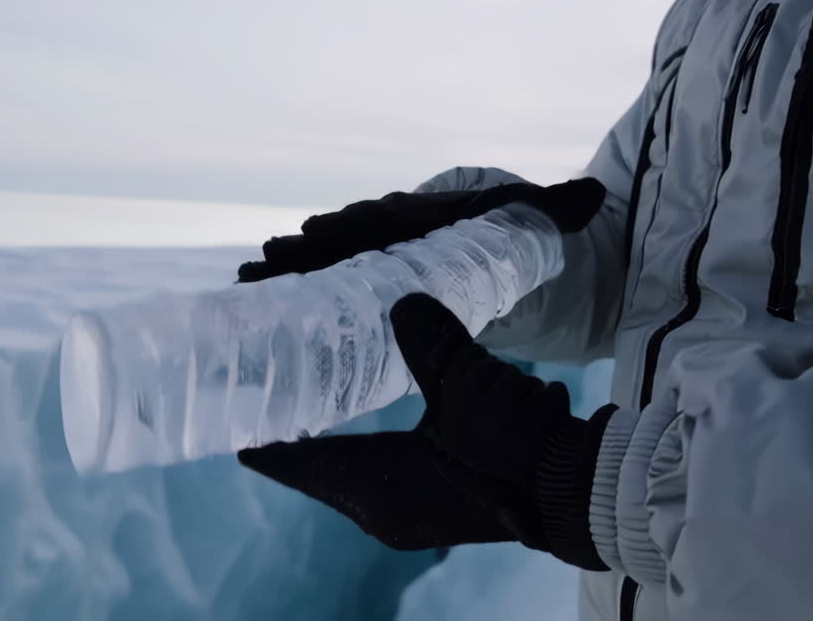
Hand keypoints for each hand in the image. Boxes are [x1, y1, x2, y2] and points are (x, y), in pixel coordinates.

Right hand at [237, 178, 604, 282]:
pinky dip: (300, 293)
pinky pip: (333, 286)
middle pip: (349, 239)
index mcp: (429, 213)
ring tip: (253, 282)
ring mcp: (383, 257)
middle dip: (313, 249)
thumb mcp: (541, 220)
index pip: (390, 217)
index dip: (358, 225)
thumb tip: (592, 195)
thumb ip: (559, 210)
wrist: (517, 253)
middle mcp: (398, 232)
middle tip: (274, 257)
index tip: (326, 230)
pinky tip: (263, 305)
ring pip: (331, 262)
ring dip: (294, 272)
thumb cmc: (524, 236)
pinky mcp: (376, 285)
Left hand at [238, 293, 615, 568]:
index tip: (233, 414)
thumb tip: (403, 297)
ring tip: (311, 400)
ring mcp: (413, 515)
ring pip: (352, 476)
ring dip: (332, 442)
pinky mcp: (439, 510)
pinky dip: (367, 452)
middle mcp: (384, 511)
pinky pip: (383, 479)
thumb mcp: (468, 383)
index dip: (264, 437)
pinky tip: (369, 422)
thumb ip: (429, 339)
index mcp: (377, 489)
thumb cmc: (515, 445)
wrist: (580, 491)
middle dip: (296, 433)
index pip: (300, 462)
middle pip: (321, 470)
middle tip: (271, 391)